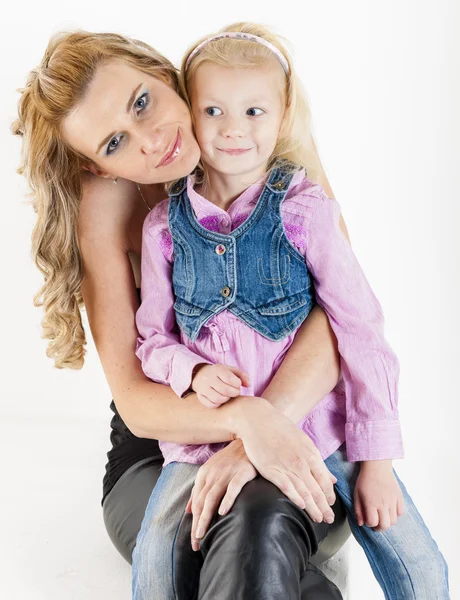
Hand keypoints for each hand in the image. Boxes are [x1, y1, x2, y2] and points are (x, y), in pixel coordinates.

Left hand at [185, 439, 256, 550]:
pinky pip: (233, 488)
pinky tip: (223, 512)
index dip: (193, 522)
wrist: (248, 438)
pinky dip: (227, 500)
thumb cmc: (231, 458)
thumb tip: (188, 510)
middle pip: (201, 502)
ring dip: (205, 517)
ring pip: (212, 497)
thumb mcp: (211, 471)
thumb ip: (199, 490)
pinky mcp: (242, 472)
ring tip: (202, 533)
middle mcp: (212, 474)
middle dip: (197, 524)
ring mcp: (227, 473)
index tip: (194, 540)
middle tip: (196, 543)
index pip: (196, 502)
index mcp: (204, 475)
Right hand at [192, 364, 250, 408]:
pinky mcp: (200, 396)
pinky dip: (218, 404)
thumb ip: (243, 376)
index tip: (238, 385)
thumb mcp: (232, 370)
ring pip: (218, 399)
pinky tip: (221, 399)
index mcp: (217, 369)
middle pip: (225, 390)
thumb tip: (248, 385)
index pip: (229, 379)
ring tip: (228, 395)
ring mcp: (202, 387)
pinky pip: (211, 404)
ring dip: (227, 399)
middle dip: (234, 393)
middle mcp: (208, 377)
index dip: (237, 384)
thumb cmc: (221, 373)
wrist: (201, 374)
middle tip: (235, 392)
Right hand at [232, 396, 337, 523]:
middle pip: (318, 490)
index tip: (331, 505)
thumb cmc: (280, 429)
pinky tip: (301, 507)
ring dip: (313, 508)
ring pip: (305, 492)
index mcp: (312, 454)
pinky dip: (296, 499)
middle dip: (325, 507)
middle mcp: (302, 462)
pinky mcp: (272, 470)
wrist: (258, 420)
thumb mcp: (303, 442)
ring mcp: (287, 466)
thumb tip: (332, 478)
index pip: (325, 481)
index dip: (329, 495)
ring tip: (318, 519)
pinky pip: (287, 488)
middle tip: (329, 519)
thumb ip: (316, 462)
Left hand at [354, 460, 404, 531]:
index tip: (367, 519)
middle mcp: (383, 504)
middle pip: (385, 526)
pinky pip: (401, 512)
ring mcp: (392, 501)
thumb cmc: (365, 479)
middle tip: (376, 523)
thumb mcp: (356, 494)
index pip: (372, 523)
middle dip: (379, 528)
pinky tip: (390, 509)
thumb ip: (358, 510)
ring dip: (388, 521)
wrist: (377, 466)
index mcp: (371, 503)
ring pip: (394, 521)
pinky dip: (396, 514)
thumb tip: (361, 523)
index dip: (369, 524)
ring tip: (383, 516)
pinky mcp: (399, 497)